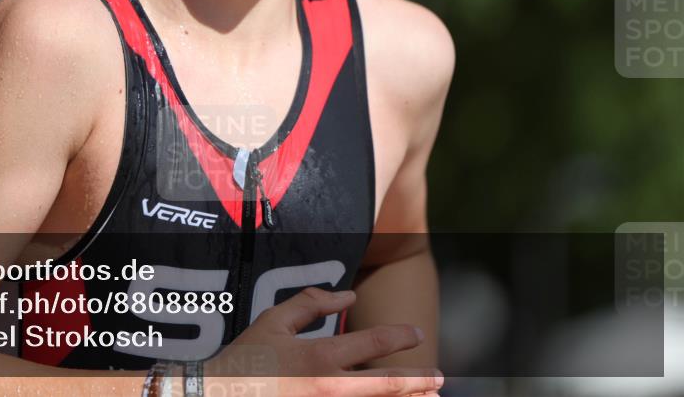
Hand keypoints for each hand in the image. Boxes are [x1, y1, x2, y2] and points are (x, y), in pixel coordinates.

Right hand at [204, 287, 442, 396]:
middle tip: (439, 380)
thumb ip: (311, 304)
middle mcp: (329, 389)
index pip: (373, 343)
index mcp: (320, 358)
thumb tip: (348, 296)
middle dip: (417, 382)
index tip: (416, 333)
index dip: (400, 336)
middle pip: (386, 386)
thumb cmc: (244, 359)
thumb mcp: (273, 322)